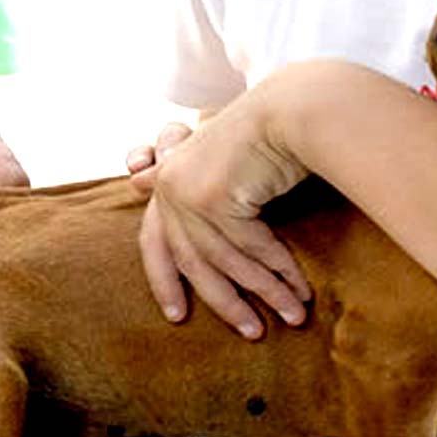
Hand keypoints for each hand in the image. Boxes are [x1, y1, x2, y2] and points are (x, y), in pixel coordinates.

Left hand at [139, 94, 312, 337]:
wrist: (293, 106)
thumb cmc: (265, 133)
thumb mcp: (220, 164)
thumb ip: (190, 185)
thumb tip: (135, 181)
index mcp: (168, 178)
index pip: (155, 241)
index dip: (165, 281)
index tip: (176, 315)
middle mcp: (170, 186)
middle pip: (192, 261)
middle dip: (224, 301)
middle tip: (250, 330)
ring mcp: (189, 192)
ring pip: (225, 261)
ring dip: (265, 292)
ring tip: (292, 316)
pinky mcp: (215, 199)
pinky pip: (251, 249)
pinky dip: (279, 272)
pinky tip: (300, 291)